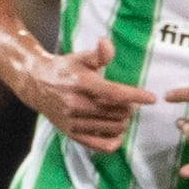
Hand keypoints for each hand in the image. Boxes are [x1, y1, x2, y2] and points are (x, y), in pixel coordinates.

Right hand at [18, 36, 153, 151]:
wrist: (36, 85)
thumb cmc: (65, 70)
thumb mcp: (80, 58)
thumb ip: (98, 54)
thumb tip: (106, 43)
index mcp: (80, 83)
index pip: (114, 93)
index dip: (135, 95)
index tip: (152, 98)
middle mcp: (76, 104)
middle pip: (118, 112)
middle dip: (130, 107)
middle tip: (129, 102)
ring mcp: (74, 122)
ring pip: (114, 127)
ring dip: (124, 121)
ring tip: (121, 112)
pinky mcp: (72, 134)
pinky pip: (102, 145)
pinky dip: (115, 140)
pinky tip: (116, 130)